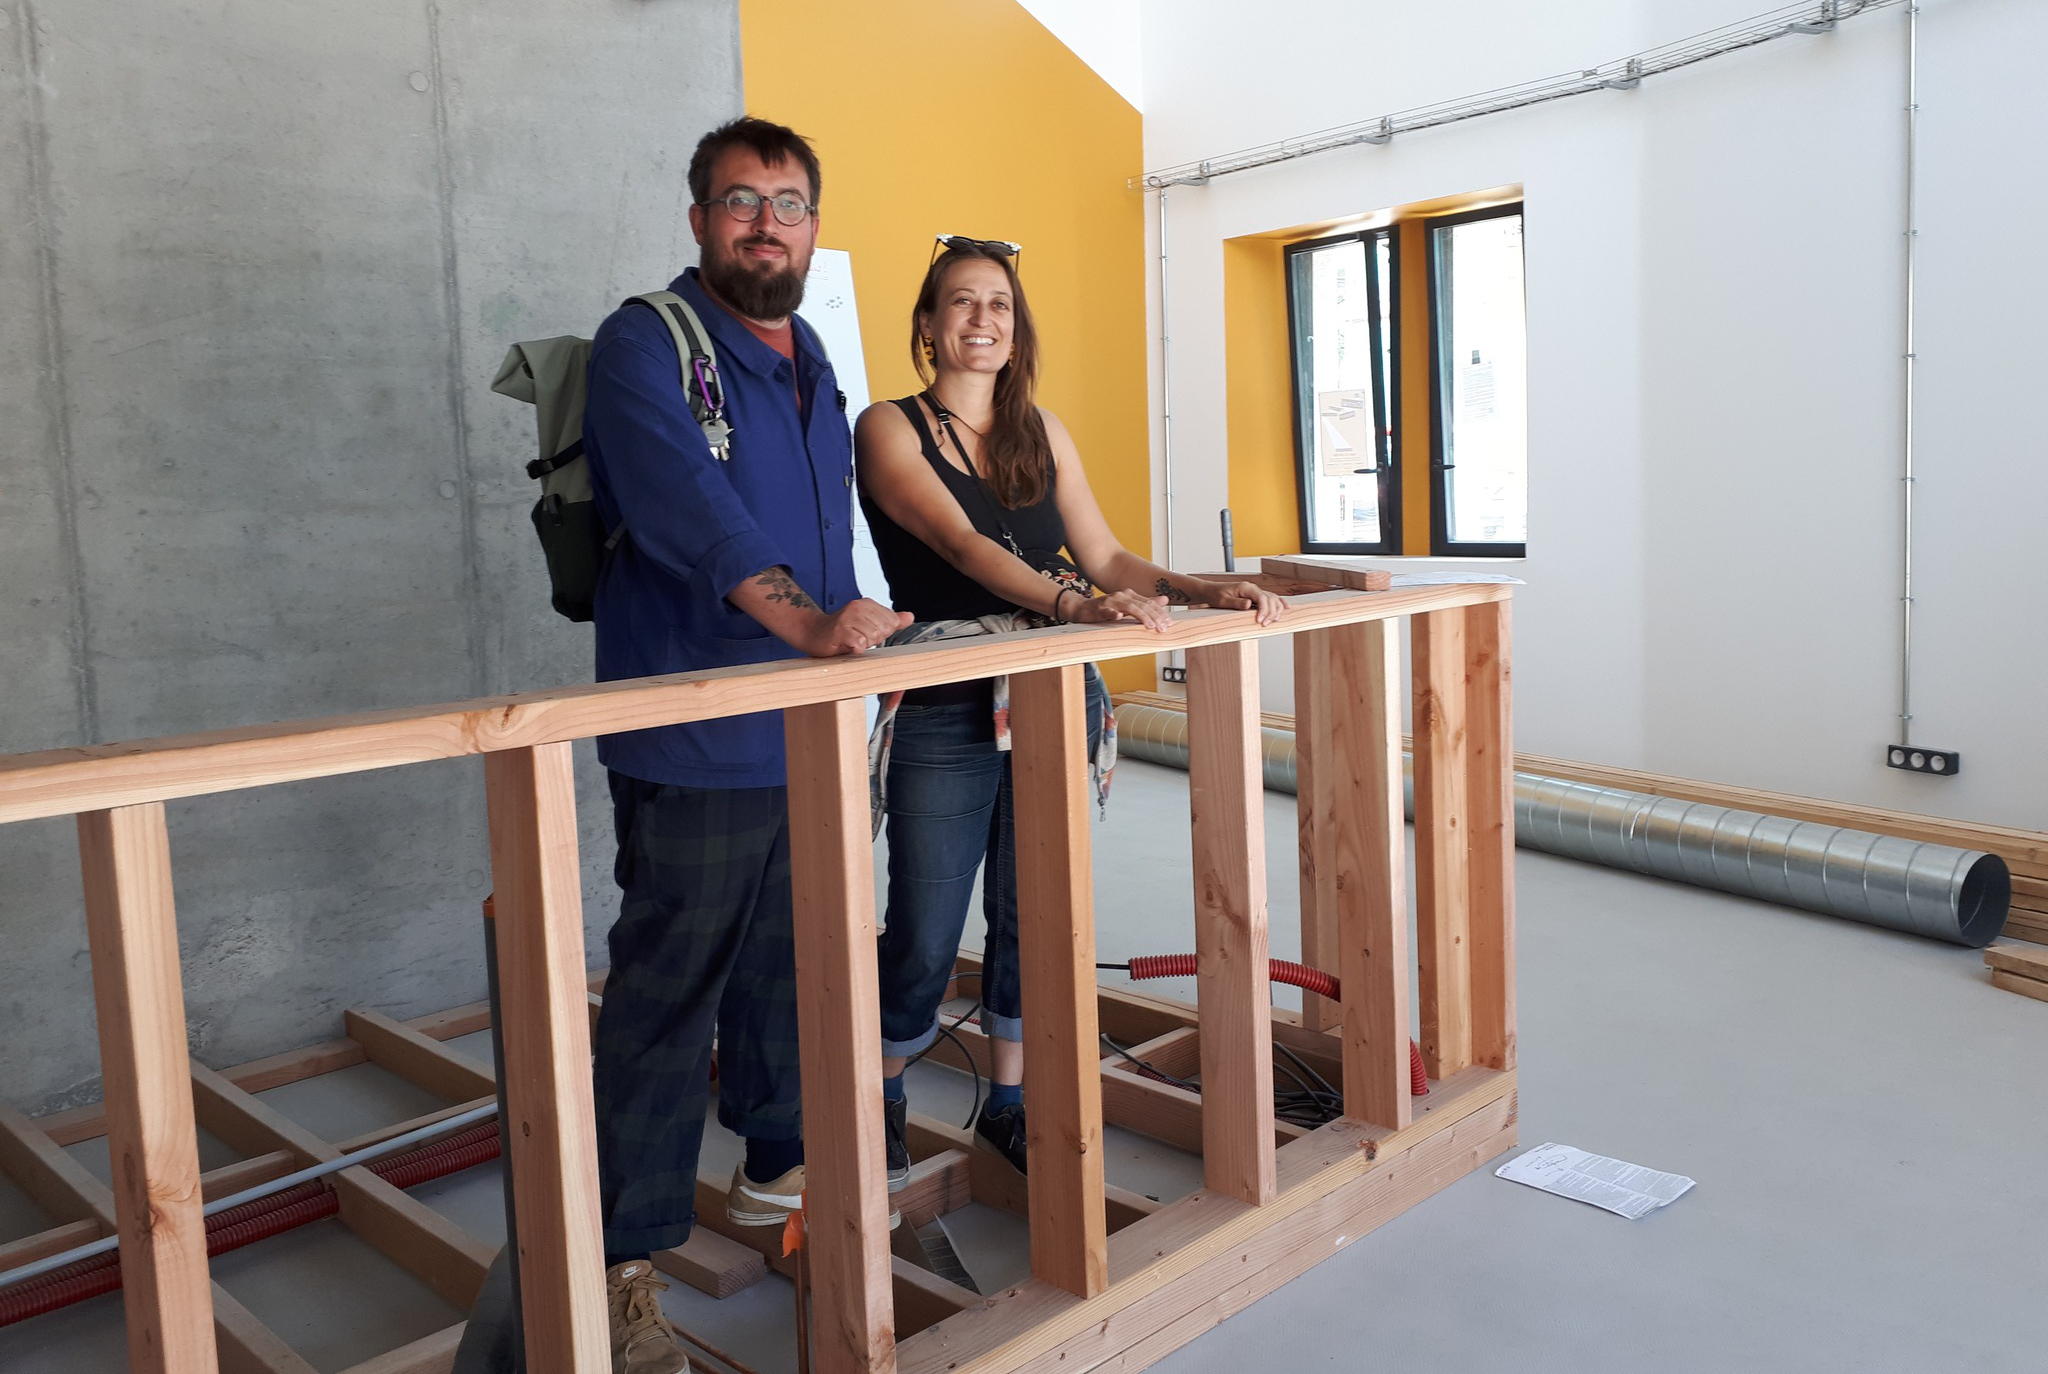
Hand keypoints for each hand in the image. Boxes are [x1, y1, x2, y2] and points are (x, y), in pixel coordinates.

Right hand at [798, 598, 912, 656]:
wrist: (812, 632)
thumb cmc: (841, 631)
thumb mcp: (867, 623)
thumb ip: (890, 620)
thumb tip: (910, 617)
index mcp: (867, 604)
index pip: (891, 622)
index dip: (881, 633)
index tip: (865, 633)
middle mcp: (858, 607)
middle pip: (883, 631)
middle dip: (872, 640)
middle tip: (856, 638)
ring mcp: (848, 617)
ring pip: (872, 637)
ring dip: (862, 645)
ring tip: (850, 641)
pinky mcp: (840, 630)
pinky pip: (859, 644)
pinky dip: (855, 649)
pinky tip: (846, 646)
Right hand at [1063, 588, 1172, 632]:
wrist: (1082, 608)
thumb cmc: (1106, 608)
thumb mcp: (1128, 606)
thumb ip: (1146, 603)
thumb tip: (1164, 600)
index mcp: (1130, 595)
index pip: (1149, 603)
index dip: (1160, 612)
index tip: (1169, 623)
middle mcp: (1122, 596)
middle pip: (1142, 605)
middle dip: (1154, 617)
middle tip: (1163, 627)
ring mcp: (1110, 601)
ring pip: (1129, 607)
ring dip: (1141, 616)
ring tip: (1150, 625)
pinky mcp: (1098, 609)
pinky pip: (1106, 611)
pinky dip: (1113, 613)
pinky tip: (1119, 617)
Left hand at [1202, 581, 1286, 625]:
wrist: (1210, 591)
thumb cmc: (1215, 595)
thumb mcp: (1223, 601)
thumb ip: (1236, 603)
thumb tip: (1249, 605)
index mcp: (1246, 587)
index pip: (1261, 597)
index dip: (1264, 610)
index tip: (1260, 621)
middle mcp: (1253, 588)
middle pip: (1270, 599)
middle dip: (1271, 613)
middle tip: (1264, 625)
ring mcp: (1255, 591)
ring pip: (1273, 599)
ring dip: (1276, 610)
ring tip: (1273, 622)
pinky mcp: (1255, 596)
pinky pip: (1270, 599)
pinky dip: (1279, 604)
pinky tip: (1286, 609)